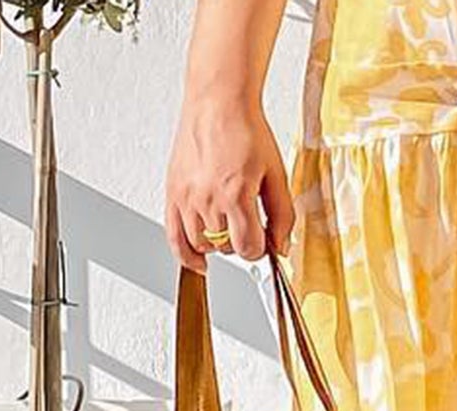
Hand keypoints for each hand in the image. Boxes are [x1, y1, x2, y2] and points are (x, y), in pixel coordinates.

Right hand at [166, 87, 293, 271]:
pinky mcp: (173, 192)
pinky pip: (174, 237)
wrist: (218, 101)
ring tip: (226, 223)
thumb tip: (280, 248)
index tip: (263, 238)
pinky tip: (197, 263)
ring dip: (217, 242)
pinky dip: (185, 255)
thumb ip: (282, 216)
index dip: (259, 248)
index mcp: (235, 195)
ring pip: (203, 245)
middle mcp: (208, 199)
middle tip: (245, 219)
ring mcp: (187, 197)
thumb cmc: (246, 130)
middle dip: (240, 240)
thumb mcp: (277, 174)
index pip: (248, 249)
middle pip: (226, 249)